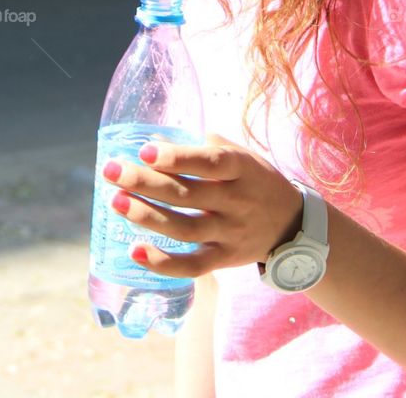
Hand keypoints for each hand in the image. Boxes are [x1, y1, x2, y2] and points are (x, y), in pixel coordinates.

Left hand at [102, 131, 303, 276]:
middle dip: (146, 183)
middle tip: (112, 172)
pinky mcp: (225, 259)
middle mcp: (237, 201)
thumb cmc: (256, 179)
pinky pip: (193, 265)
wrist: (293, 225)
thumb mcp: (241, 154)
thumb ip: (204, 146)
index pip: (209, 162)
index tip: (144, 150)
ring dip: (147, 217)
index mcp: (242, 168)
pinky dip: (164, 263)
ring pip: (185, 228)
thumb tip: (155, 140)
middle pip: (188, 194)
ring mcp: (231, 233)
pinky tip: (135, 252)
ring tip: (116, 204)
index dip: (177, 157)